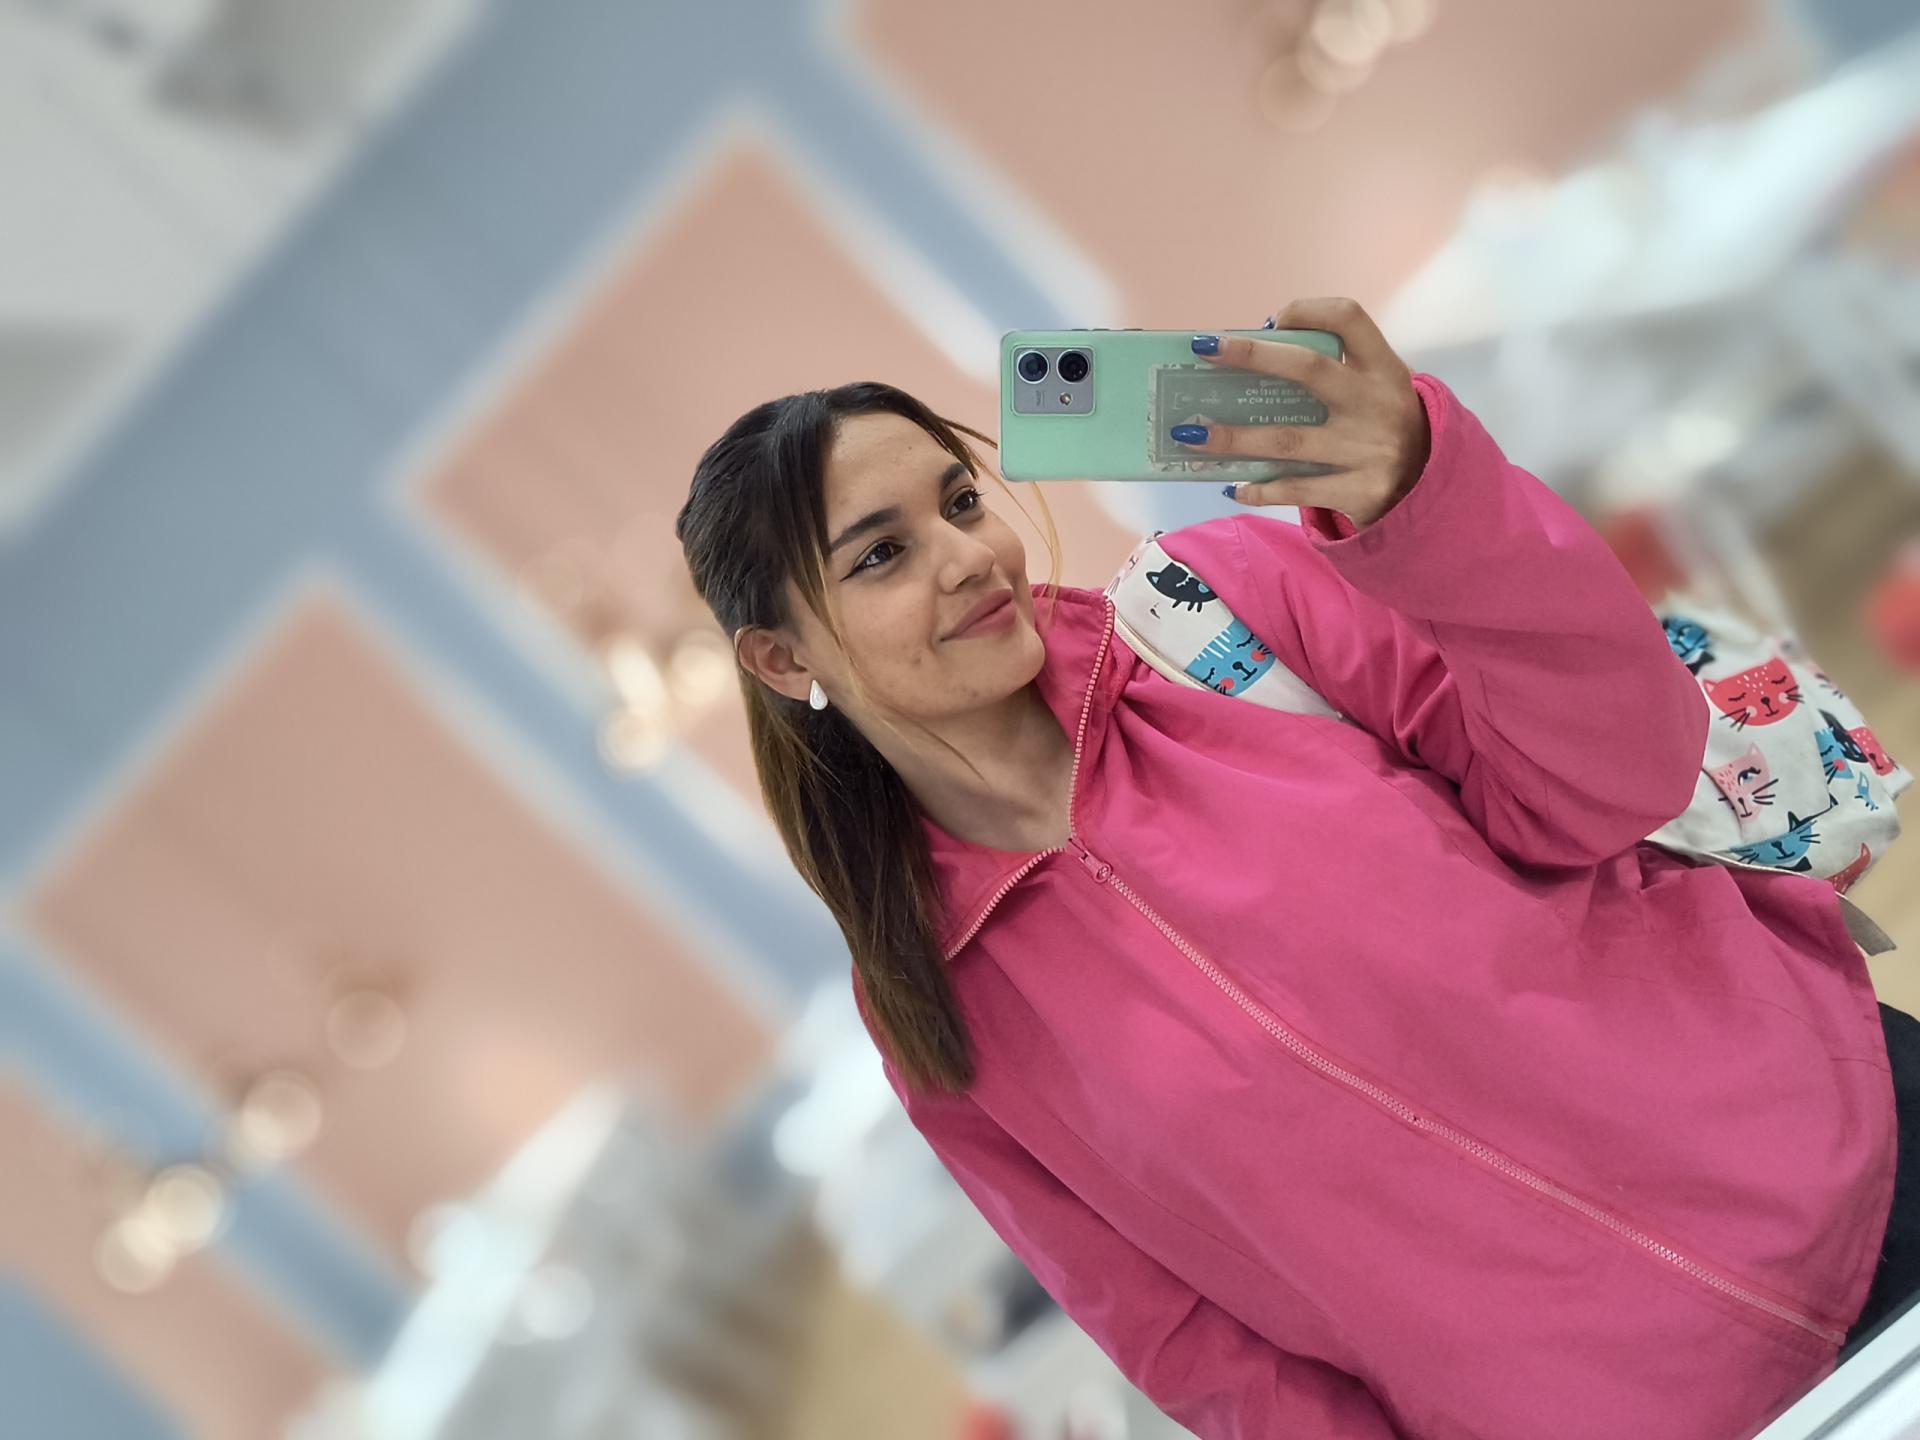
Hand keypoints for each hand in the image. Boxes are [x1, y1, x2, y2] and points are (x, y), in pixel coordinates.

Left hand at [1181, 297, 1429, 528]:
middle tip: (1204, 350)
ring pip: (1288, 441)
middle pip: (1308, 370)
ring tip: (1190, 435)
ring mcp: (1369, 451)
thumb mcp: (1377, 389)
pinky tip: (1233, 485)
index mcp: (1384, 369)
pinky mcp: (1360, 491)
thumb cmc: (1383, 426)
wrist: (1430, 489)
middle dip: (1252, 357)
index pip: (1348, 318)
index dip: (1306, 311)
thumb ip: (1334, 371)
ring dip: (1234, 437)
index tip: (1270, 320)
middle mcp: (1378, 404)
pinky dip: (1260, 488)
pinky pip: (1296, 489)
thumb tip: (1253, 356)